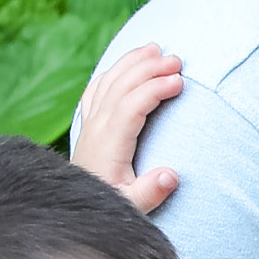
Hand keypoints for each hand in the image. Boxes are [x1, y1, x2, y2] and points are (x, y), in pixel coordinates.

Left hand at [71, 42, 184, 213]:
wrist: (79, 209)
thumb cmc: (111, 205)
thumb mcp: (132, 207)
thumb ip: (150, 192)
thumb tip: (171, 175)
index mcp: (109, 144)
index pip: (131, 105)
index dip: (154, 89)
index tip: (179, 82)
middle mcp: (96, 128)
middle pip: (121, 85)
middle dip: (149, 68)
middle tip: (177, 60)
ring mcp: (90, 123)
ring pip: (109, 81)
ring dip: (132, 62)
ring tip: (156, 49)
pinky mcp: (89, 124)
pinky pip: (98, 88)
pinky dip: (114, 71)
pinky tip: (128, 64)